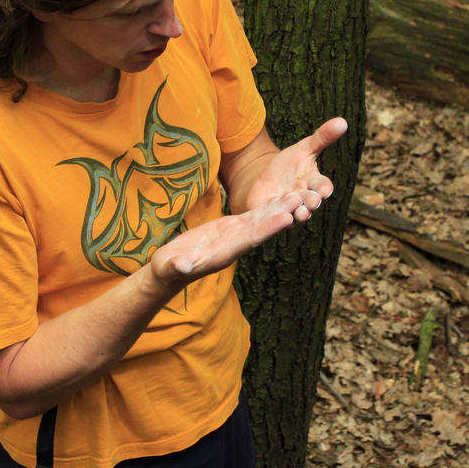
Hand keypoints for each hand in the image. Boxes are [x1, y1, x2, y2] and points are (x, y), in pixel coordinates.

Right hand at [151, 192, 303, 284]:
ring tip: (296, 196)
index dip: (267, 229)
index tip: (285, 219)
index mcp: (222, 254)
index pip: (249, 240)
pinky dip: (265, 210)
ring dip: (277, 210)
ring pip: (260, 222)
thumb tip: (183, 266)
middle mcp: (234, 246)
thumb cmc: (167, 269)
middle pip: (261, 229)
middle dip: (280, 215)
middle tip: (301, 200)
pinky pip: (251, 219)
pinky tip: (279, 201)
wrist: (170, 271)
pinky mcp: (229, 230)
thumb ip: (177, 266)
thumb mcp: (169, 267)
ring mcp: (233, 238)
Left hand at [244, 118, 347, 222]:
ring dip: (298, 213)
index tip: (325, 190)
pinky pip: (276, 219)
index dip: (325, 188)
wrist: (265, 180)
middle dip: (312, 202)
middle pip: (312, 202)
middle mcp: (305, 199)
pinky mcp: (273, 216)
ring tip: (297, 212)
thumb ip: (322, 137)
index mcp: (314, 183)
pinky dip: (277, 217)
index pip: (324, 186)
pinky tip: (274, 213)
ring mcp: (290, 209)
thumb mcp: (303, 148)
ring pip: (297, 214)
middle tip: (312, 201)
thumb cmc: (289, 166)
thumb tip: (343, 121)